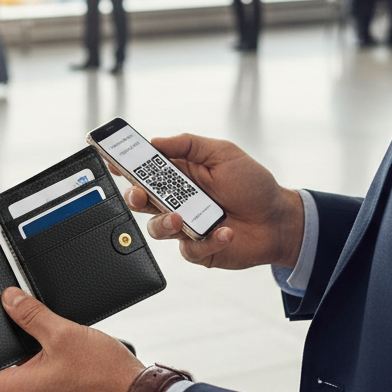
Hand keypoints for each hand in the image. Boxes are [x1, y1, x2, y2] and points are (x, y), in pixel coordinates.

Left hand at [0, 287, 144, 391]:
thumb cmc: (105, 377)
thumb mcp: (63, 334)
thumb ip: (31, 315)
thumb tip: (9, 299)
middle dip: (3, 352)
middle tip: (14, 328)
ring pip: (20, 378)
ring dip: (28, 359)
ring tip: (48, 340)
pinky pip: (39, 384)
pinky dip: (43, 367)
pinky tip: (63, 353)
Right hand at [121, 134, 303, 270]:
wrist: (279, 221)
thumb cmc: (253, 185)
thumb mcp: (224, 153)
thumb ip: (189, 144)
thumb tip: (156, 141)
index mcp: (179, 175)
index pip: (144, 170)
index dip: (124, 166)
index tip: (112, 161)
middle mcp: (177, 201)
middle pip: (141, 201)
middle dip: (135, 197)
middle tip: (139, 195)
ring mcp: (185, 226)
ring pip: (157, 229)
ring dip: (165, 223)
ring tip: (181, 218)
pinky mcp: (198, 249)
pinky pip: (189, 250)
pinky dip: (208, 241)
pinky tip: (225, 232)